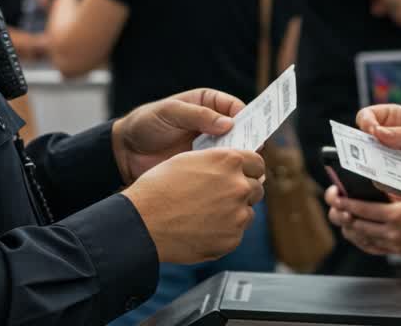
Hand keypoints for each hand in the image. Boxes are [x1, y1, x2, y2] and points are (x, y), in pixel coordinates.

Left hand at [112, 88, 244, 183]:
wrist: (125, 152)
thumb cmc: (146, 124)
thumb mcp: (169, 112)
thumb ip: (197, 115)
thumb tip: (229, 123)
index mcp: (207, 103)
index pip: (235, 107)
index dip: (247, 117)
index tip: (253, 129)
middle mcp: (212, 124)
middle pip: (241, 130)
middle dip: (249, 139)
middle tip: (254, 151)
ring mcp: (209, 146)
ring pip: (235, 151)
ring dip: (240, 158)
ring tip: (244, 168)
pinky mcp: (204, 166)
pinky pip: (222, 168)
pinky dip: (228, 173)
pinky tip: (231, 179)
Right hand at [123, 148, 264, 263]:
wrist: (143, 223)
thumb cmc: (158, 189)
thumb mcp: (188, 160)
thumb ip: (218, 161)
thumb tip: (236, 167)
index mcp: (228, 161)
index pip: (257, 162)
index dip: (249, 168)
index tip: (243, 174)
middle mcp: (238, 186)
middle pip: (256, 188)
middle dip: (242, 191)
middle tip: (219, 196)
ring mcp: (238, 215)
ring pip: (247, 212)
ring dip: (233, 212)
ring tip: (205, 214)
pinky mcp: (232, 239)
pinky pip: (235, 233)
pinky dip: (223, 231)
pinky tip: (201, 228)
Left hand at [326, 185, 400, 262]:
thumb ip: (394, 193)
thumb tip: (372, 185)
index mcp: (397, 216)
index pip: (361, 209)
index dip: (344, 202)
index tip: (335, 195)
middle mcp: (392, 233)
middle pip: (355, 225)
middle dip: (341, 214)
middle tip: (335, 204)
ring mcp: (393, 245)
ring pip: (360, 238)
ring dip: (348, 227)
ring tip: (342, 215)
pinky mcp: (397, 252)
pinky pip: (371, 247)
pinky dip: (360, 239)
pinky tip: (357, 231)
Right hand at [355, 105, 400, 206]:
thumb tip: (377, 132)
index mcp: (393, 119)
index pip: (368, 115)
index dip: (366, 121)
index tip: (373, 131)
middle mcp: (384, 138)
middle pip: (360, 137)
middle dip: (361, 144)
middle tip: (370, 150)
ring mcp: (384, 159)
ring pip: (365, 160)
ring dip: (372, 163)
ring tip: (387, 166)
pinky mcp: (387, 179)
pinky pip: (377, 180)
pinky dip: (385, 180)